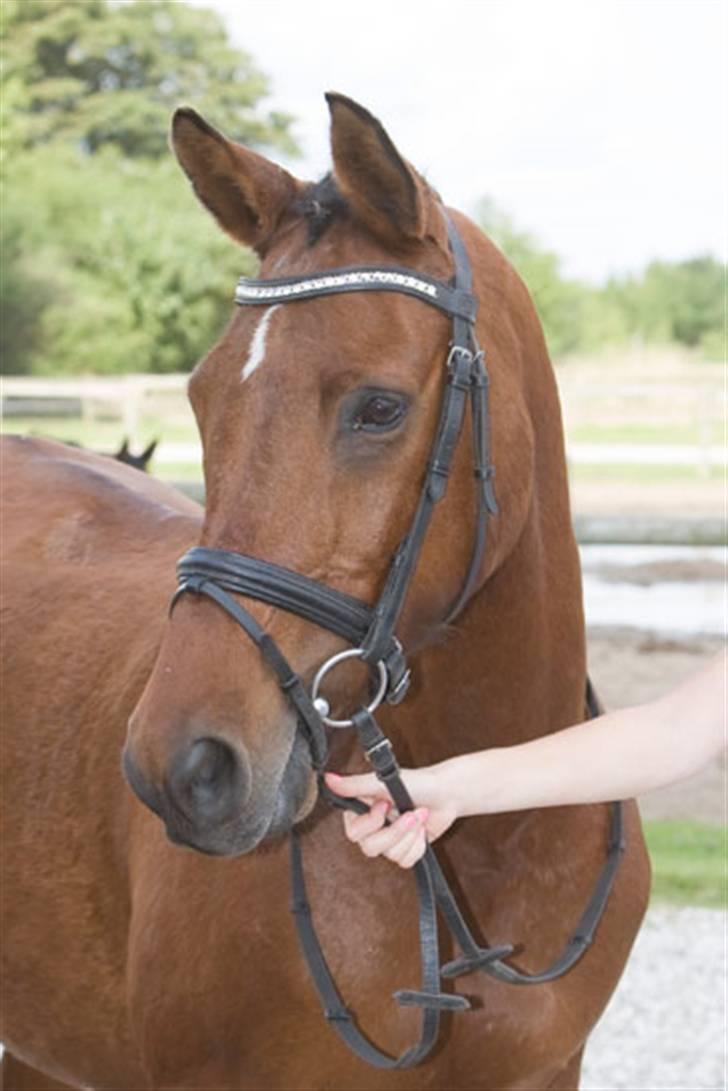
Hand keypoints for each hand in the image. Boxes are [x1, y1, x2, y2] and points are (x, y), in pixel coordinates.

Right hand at [324, 767, 458, 868]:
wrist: (446, 794)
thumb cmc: (416, 783)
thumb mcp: (381, 781)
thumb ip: (353, 784)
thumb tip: (328, 779)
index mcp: (363, 810)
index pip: (353, 833)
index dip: (372, 823)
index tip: (385, 805)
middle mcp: (373, 827)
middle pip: (370, 848)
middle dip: (396, 831)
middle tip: (409, 814)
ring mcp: (389, 840)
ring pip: (390, 855)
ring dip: (410, 835)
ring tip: (418, 816)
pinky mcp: (404, 850)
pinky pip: (405, 861)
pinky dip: (417, 845)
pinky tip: (421, 830)